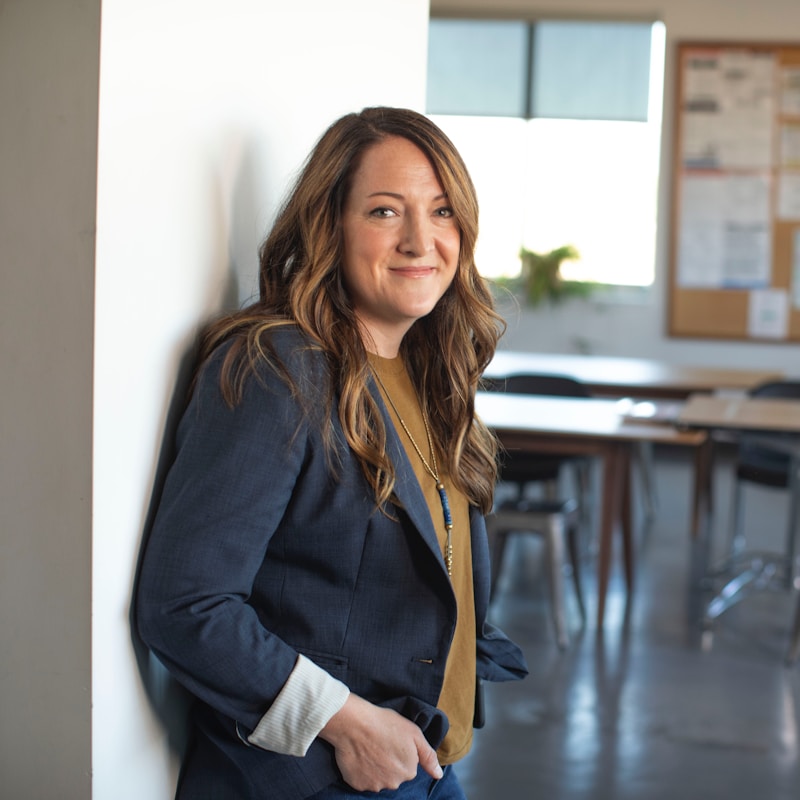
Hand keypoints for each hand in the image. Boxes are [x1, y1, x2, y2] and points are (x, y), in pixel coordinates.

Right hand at [319, 694, 442, 792]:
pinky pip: (362, 780)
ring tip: (368, 748)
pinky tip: (359, 755)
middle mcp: (393, 783)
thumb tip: (438, 775)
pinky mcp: (357, 784)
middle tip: (380, 743)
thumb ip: (428, 756)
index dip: (400, 751)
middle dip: (389, 762)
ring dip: (375, 767)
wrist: (354, 723)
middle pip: (394, 774)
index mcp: (409, 771)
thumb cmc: (384, 723)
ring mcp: (374, 785)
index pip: (408, 765)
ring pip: (378, 778)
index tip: (392, 739)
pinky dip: (361, 770)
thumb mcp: (414, 733)